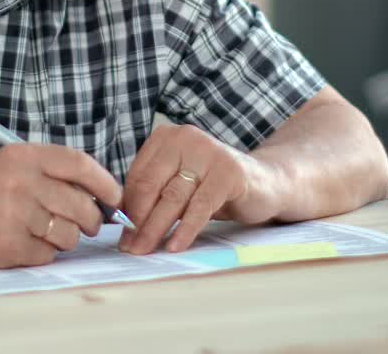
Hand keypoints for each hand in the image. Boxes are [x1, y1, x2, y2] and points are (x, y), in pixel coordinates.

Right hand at [0, 144, 121, 267]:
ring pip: (68, 234)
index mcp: (24, 156)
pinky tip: (22, 242)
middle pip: (81, 205)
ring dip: (65, 238)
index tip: (114, 197)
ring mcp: (16, 215)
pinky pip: (47, 254)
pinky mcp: (10, 245)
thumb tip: (101, 195)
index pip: (80, 164)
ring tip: (43, 231)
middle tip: (89, 224)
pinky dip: (41, 253)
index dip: (105, 183)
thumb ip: (52, 172)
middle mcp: (22, 182)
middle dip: (91, 220)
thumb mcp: (12, 164)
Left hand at [119, 124, 280, 254]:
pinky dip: (185, 230)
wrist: (265, 182)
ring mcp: (208, 152)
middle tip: (130, 248)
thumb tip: (123, 226)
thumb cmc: (214, 187)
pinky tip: (175, 246)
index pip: (137, 176)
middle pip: (151, 186)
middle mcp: (185, 138)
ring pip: (172, 197)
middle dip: (138, 221)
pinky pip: (200, 206)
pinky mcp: (228, 171)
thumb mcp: (180, 185)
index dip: (127, 209)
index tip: (122, 235)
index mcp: (166, 137)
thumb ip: (155, 195)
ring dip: (155, 228)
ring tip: (145, 250)